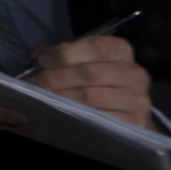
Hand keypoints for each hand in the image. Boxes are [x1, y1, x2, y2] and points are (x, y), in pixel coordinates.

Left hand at [24, 35, 154, 130]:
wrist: (126, 108)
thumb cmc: (99, 78)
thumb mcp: (83, 59)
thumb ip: (61, 54)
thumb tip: (39, 56)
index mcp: (121, 51)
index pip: (96, 47)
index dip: (65, 53)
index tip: (42, 60)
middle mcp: (134, 73)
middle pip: (89, 73)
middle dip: (55, 77)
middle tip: (33, 83)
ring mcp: (137, 99)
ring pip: (90, 97)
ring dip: (60, 97)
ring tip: (40, 97)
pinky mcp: (134, 122)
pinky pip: (98, 118)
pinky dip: (73, 114)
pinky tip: (59, 112)